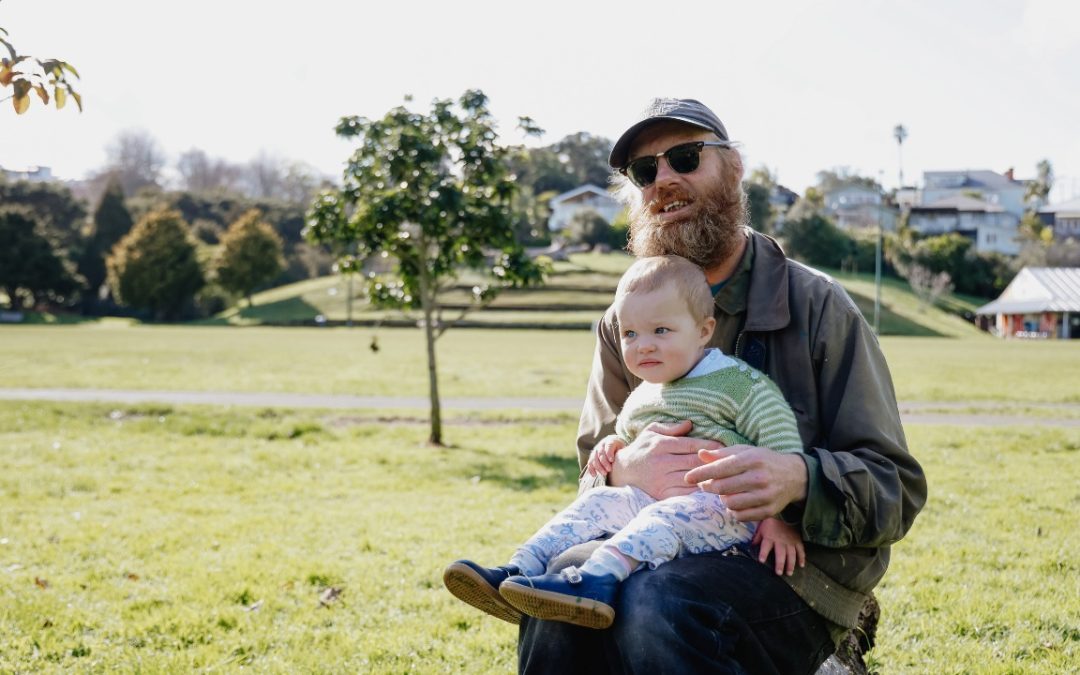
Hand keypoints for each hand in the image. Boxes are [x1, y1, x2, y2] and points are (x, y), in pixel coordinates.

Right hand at [586, 435, 625, 475]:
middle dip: (604, 462)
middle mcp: (601, 445)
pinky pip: (590, 462)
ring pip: (594, 458)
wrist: (613, 445)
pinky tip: (594, 475)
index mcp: (610, 441)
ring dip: (598, 467)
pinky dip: (591, 469)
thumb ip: (622, 452)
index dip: (609, 453)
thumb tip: (624, 460)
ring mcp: (596, 450)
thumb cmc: (619, 448)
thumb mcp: (622, 447)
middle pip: (601, 453)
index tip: (612, 461)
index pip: (608, 446)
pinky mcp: (592, 456)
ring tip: (604, 473)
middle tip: (609, 469)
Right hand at [609, 420, 722, 499]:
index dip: (711, 447)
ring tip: (726, 476)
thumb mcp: (652, 431)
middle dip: (714, 463)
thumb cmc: (642, 448)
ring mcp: (662, 480)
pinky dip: (699, 493)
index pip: (692, 445)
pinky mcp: (662, 494)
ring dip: (709, 479)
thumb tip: (690, 424)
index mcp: (661, 445)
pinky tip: (710, 490)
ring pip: (692, 479)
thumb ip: (671, 428)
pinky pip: (685, 495)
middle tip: (731, 462)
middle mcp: (662, 462)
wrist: (623, 471)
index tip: (725, 448)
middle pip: (695, 463)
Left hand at [684, 445, 807, 521]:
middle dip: (708, 487)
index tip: (688, 477)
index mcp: (752, 459)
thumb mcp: (746, 451)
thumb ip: (722, 453)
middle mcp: (759, 478)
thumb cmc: (764, 461)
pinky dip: (733, 511)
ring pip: (730, 503)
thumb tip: (700, 454)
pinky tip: (735, 502)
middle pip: (722, 488)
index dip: (701, 473)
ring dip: (722, 499)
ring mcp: (765, 496)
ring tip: (724, 492)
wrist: (794, 476)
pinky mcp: (769, 511)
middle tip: (704, 485)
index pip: (720, 468)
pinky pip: (741, 515)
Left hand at [751, 517, 805, 575]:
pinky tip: (801, 565)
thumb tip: (751, 546)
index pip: (765, 546)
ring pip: (791, 554)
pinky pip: (801, 550)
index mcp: (769, 538)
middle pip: (780, 553)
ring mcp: (790, 541)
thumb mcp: (761, 528)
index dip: (763, 553)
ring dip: (790, 564)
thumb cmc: (771, 523)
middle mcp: (780, 541)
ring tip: (789, 573)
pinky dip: (802, 558)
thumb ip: (757, 538)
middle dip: (779, 563)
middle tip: (779, 573)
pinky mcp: (797, 541)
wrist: (785, 514)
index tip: (761, 561)